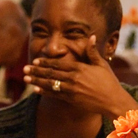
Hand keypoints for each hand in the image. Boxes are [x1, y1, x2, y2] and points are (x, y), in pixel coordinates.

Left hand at [22, 35, 137, 118]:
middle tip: (24, 69)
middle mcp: (73, 79)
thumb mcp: (101, 64)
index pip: (58, 64)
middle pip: (51, 74)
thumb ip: (92, 51)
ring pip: (50, 85)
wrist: (113, 101)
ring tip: (25, 79)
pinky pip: (55, 95)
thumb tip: (92, 36)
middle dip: (36, 72)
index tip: (35, 61)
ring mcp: (72, 90)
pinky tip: (35, 90)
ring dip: (36, 82)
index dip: (45, 63)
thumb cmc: (108, 82)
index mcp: (79, 68)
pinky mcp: (72, 100)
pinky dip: (45, 92)